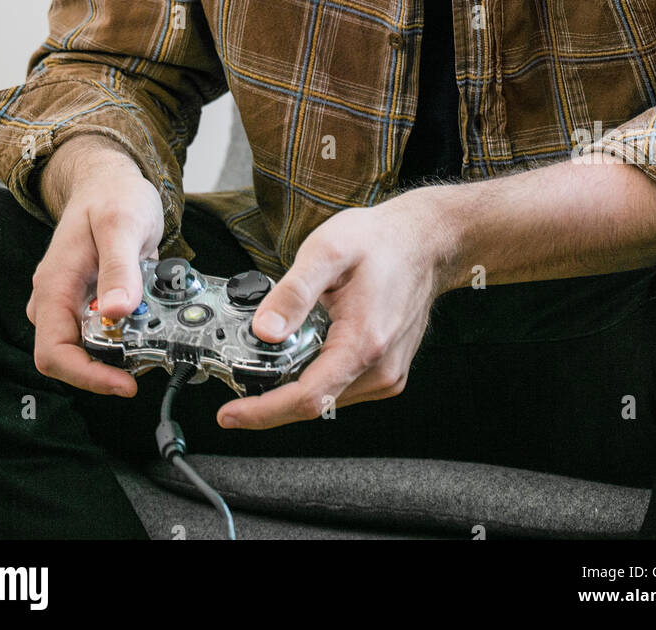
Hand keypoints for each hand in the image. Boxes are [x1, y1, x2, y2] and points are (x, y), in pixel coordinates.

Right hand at [26, 158, 163, 396]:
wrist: (110, 179)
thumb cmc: (112, 194)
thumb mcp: (122, 224)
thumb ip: (120, 268)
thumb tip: (117, 312)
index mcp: (55, 284)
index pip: (54, 352)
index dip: (86, 376)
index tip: (123, 383)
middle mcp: (58, 297)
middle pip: (70, 356)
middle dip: (107, 367)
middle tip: (147, 360)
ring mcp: (74, 300)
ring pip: (89, 345)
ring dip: (120, 350)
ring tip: (155, 336)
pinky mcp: (91, 299)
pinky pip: (104, 329)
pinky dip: (128, 333)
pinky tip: (151, 321)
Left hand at [215, 190, 446, 429]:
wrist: (425, 241)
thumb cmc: (381, 242)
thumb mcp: (327, 250)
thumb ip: (293, 292)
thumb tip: (263, 330)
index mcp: (363, 344)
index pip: (306, 398)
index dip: (262, 412)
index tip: (230, 415)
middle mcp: (379, 369)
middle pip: (313, 402)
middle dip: (271, 394)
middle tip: (240, 373)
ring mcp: (386, 374)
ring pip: (326, 397)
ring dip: (295, 383)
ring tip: (279, 348)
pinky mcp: (387, 371)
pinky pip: (341, 386)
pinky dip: (316, 375)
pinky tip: (309, 346)